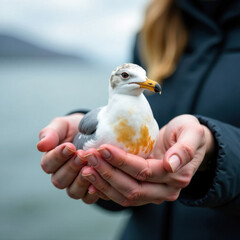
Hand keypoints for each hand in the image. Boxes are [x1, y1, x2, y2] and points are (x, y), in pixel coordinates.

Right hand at [37, 114, 106, 203]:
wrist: (97, 133)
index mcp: (52, 161)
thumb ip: (51, 133)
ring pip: (73, 191)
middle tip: (82, 155)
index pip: (48, 164)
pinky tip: (99, 180)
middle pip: (60, 180)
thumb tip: (41, 146)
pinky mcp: (90, 190)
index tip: (69, 147)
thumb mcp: (63, 126)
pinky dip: (92, 192)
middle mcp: (61, 175)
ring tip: (90, 165)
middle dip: (71, 167)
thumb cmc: (76, 129)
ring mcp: (75, 184)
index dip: (58, 157)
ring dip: (81, 179)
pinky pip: (88, 198)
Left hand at [80, 114, 214, 205]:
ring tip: (86, 168)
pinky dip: (107, 190)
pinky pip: (124, 196)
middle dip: (108, 172)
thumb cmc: (189, 132)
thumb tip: (171, 164)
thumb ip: (185, 148)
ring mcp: (154, 193)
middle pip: (132, 187)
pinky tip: (92, 181)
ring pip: (125, 196)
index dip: (122, 161)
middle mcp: (166, 189)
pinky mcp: (145, 191)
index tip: (103, 148)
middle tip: (89, 157)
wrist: (189, 141)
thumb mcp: (192, 132)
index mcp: (177, 175)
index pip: (144, 171)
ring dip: (104, 183)